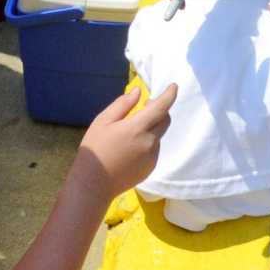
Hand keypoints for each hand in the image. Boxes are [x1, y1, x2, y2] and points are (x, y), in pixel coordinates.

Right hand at [68, 84, 177, 201]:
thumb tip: (138, 93)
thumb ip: (122, 105)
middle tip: (145, 106)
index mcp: (137, 128)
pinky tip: (128, 149)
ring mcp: (152, 156)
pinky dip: (147, 142)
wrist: (94, 184)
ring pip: (158, 135)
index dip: (169, 95)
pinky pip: (154, 149)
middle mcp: (149, 142)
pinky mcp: (151, 167)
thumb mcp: (103, 121)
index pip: (161, 107)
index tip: (174, 86)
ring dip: (151, 127)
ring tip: (128, 134)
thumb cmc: (95, 149)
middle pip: (165, 120)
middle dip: (160, 110)